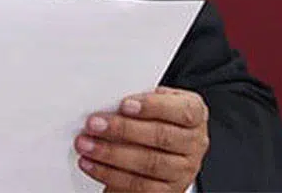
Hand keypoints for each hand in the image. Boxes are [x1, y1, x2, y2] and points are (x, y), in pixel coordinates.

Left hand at [75, 86, 209, 191]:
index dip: (153, 106)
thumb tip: (108, 98)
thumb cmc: (153, 120)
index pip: (182, 110)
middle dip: (123, 129)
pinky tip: (92, 164)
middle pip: (161, 136)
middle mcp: (194, 143)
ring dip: (112, 154)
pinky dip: (110, 174)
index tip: (125, 104)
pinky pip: (139, 185)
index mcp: (194, 114)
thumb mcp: (153, 103)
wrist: (155, 151)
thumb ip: (139, 100)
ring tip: (86, 145)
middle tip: (94, 124)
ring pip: (149, 162)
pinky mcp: (168, 191)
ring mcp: (183, 169)